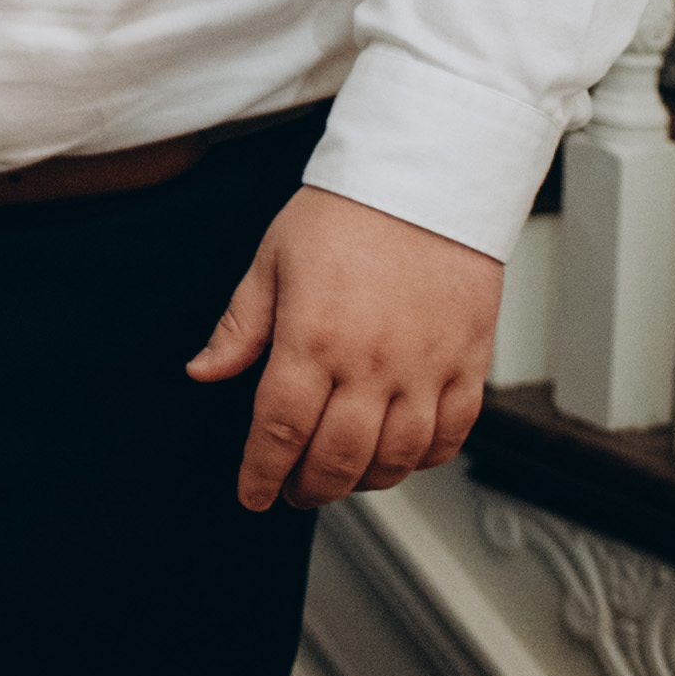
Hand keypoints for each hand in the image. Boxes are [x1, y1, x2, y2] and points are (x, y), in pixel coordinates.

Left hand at [191, 182, 502, 506]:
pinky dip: (425, 458)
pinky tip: (402, 456)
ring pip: (398, 458)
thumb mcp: (270, 262)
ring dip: (366, 481)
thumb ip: (239, 327)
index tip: (253, 494)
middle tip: (294, 492)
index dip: (262, 473)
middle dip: (310, 488)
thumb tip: (205, 370)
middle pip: (339, 458)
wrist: (425, 181)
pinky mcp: (469, 363)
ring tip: (343, 477)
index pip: (279, 430)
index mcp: (313, 339)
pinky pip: (452, 434)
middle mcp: (372, 363)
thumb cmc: (347, 213)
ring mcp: (427, 368)